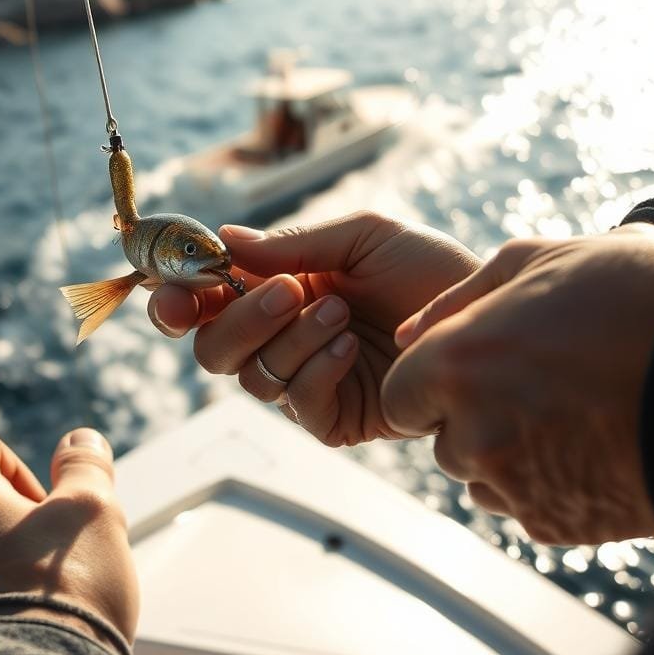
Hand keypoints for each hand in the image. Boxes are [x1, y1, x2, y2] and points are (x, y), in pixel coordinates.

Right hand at [149, 213, 480, 445]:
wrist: (484, 313)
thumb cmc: (425, 267)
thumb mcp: (361, 236)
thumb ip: (292, 244)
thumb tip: (224, 240)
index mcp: (276, 287)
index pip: (204, 300)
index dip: (174, 298)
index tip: (169, 291)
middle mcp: (281, 335)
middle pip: (210, 347)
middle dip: (238, 319)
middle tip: (286, 291)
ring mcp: (305, 379)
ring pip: (250, 375)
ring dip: (290, 339)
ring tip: (341, 311)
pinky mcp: (335, 417)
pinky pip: (296, 404)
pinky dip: (314, 371)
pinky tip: (350, 348)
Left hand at [381, 224, 653, 542]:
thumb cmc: (628, 295)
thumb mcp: (533, 262)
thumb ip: (455, 299)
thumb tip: (405, 332)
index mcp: (455, 366)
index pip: (400, 396)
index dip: (429, 381)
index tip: (467, 369)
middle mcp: (473, 433)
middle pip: (441, 441)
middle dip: (468, 416)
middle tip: (529, 384)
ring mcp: (517, 485)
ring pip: (482, 477)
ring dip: (505, 452)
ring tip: (564, 411)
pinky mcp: (559, 524)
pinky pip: (528, 508)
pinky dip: (547, 484)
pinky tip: (588, 443)